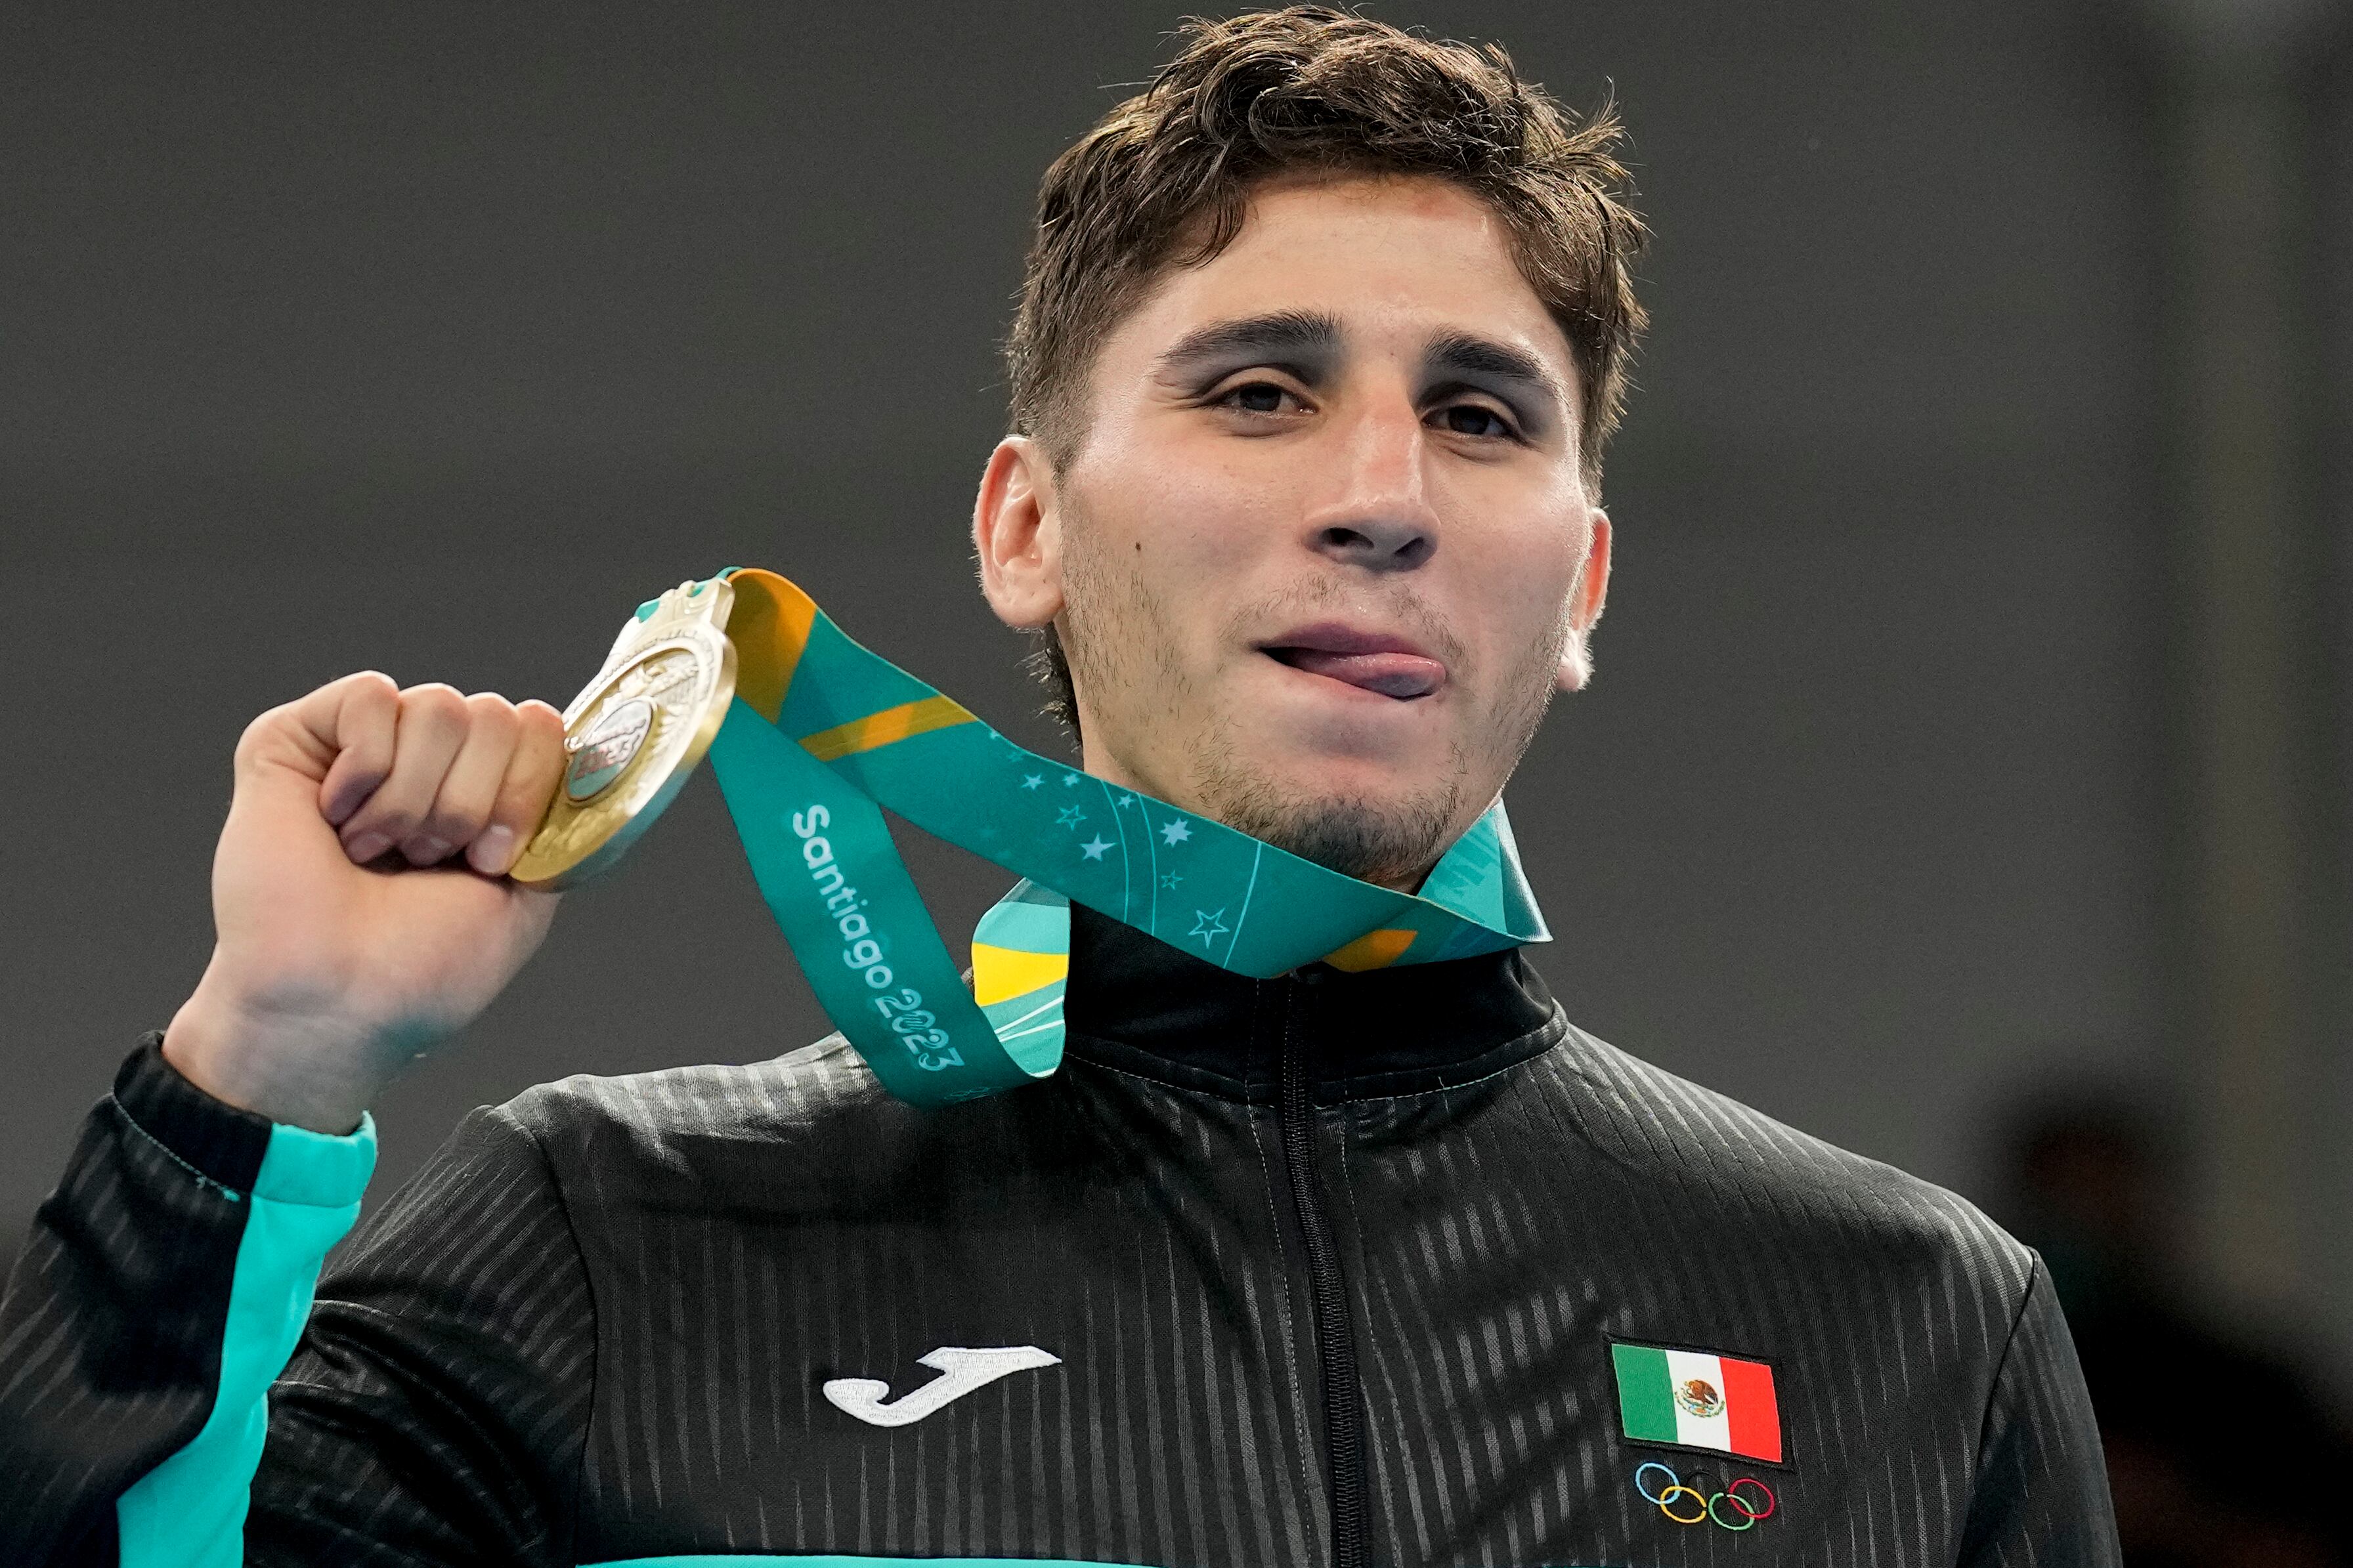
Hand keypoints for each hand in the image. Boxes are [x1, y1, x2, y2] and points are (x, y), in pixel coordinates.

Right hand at [162, 673, 568, 1132]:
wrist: (334, 1003)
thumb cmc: (420, 968)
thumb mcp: (526, 896)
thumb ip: (558, 820)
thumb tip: (590, 756)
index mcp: (483, 793)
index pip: (540, 727)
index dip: (526, 791)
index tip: (491, 860)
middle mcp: (429, 761)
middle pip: (496, 713)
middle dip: (471, 802)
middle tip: (425, 861)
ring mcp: (364, 744)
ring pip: (439, 706)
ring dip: (415, 801)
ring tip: (374, 852)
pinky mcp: (298, 736)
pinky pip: (371, 696)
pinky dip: (365, 770)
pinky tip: (335, 820)